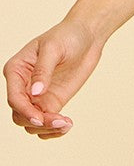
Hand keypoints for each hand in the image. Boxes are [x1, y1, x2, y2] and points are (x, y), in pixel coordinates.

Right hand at [3, 20, 103, 138]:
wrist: (87, 36)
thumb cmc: (67, 35)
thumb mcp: (54, 48)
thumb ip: (43, 70)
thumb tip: (35, 92)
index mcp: (16, 70)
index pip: (14, 98)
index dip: (25, 111)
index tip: (41, 119)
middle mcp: (23, 86)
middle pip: (20, 115)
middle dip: (37, 122)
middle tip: (60, 121)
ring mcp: (37, 96)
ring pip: (31, 123)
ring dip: (47, 129)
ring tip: (66, 123)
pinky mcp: (52, 102)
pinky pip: (46, 123)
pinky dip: (53, 130)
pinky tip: (67, 125)